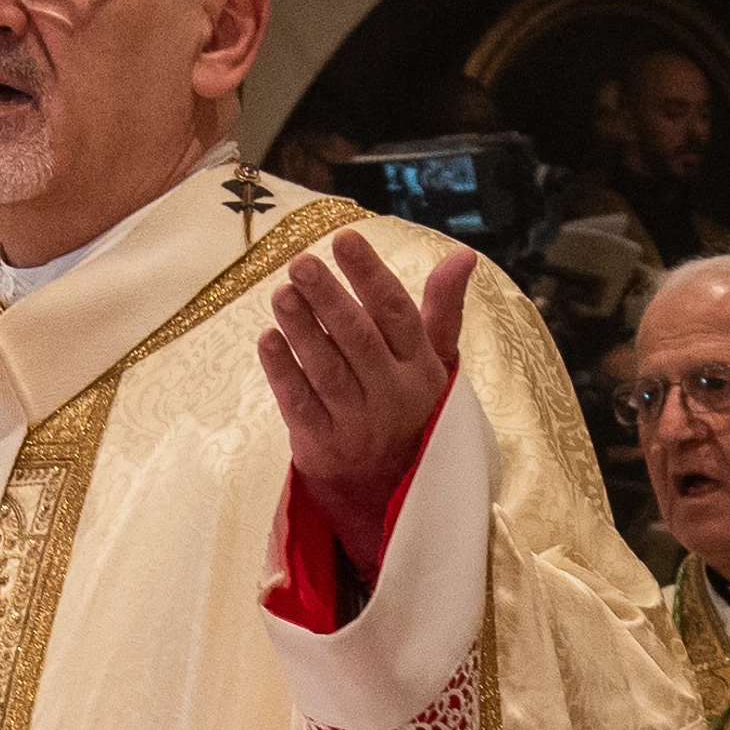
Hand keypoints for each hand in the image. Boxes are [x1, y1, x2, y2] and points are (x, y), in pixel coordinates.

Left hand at [259, 227, 476, 567]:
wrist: (390, 491)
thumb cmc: (409, 408)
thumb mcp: (433, 361)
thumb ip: (442, 309)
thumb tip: (463, 255)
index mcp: (420, 367)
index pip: (397, 313)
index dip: (370, 275)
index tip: (345, 238)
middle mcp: (391, 394)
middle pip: (358, 339)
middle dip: (328, 298)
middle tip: (301, 262)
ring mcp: (357, 423)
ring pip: (327, 370)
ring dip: (301, 329)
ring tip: (281, 293)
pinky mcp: (323, 446)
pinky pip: (300, 404)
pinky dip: (282, 371)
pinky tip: (267, 339)